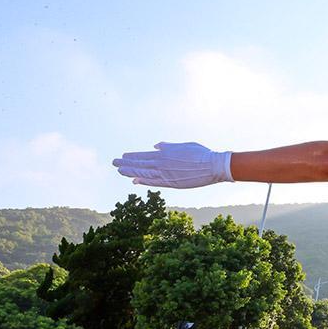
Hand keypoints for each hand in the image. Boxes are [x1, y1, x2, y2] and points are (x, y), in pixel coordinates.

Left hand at [113, 142, 232, 188]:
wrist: (213, 166)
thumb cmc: (202, 154)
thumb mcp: (184, 146)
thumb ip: (169, 147)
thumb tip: (156, 146)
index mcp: (165, 153)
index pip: (144, 155)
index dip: (133, 156)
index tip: (123, 156)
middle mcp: (162, 163)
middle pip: (140, 164)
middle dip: (126, 163)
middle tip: (114, 163)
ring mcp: (166, 174)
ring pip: (144, 173)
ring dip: (130, 172)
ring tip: (120, 171)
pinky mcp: (172, 183)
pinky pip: (154, 182)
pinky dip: (143, 181)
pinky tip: (134, 180)